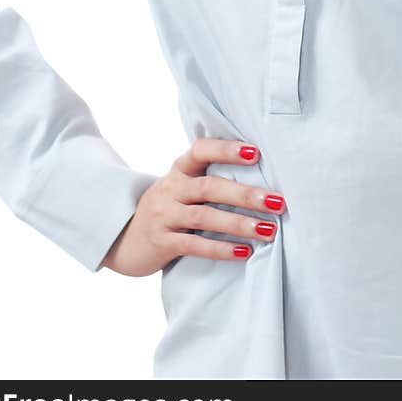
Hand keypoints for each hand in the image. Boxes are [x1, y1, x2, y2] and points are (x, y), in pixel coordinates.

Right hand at [99, 137, 284, 275]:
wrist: (123, 238)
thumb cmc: (168, 208)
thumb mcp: (182, 187)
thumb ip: (210, 179)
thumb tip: (262, 177)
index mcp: (179, 169)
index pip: (201, 150)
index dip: (227, 149)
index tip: (256, 152)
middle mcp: (170, 188)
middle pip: (210, 187)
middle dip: (245, 194)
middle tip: (277, 201)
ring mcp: (164, 215)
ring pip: (204, 217)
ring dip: (239, 223)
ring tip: (268, 229)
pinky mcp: (161, 242)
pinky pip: (194, 245)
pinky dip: (221, 248)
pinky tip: (245, 251)